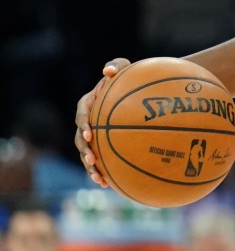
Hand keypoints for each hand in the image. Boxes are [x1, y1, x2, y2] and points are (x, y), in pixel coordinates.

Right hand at [74, 59, 130, 186]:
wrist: (139, 91)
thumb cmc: (131, 77)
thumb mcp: (124, 67)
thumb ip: (117, 66)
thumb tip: (107, 71)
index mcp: (89, 103)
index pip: (82, 113)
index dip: (84, 124)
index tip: (90, 134)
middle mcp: (88, 121)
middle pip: (80, 138)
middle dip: (84, 151)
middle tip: (92, 160)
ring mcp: (94, 135)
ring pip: (86, 154)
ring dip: (90, 167)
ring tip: (99, 178)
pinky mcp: (102, 145)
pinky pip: (99, 161)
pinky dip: (102, 172)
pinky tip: (109, 184)